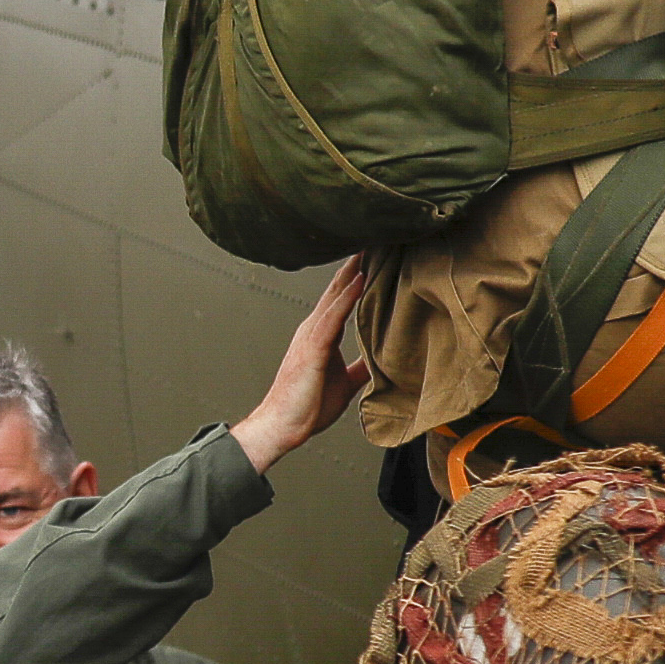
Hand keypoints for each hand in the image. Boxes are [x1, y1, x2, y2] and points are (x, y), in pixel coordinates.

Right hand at [228, 260, 371, 473]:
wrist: (282, 426)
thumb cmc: (307, 406)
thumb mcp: (345, 383)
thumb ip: (361, 367)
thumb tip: (382, 359)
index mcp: (320, 334)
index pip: (342, 297)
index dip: (359, 274)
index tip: (377, 254)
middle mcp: (313, 328)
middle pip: (339, 287)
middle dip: (358, 262)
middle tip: (378, 237)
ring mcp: (311, 336)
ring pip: (336, 295)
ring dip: (355, 270)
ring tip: (373, 246)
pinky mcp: (313, 348)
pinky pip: (333, 317)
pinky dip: (348, 296)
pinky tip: (362, 279)